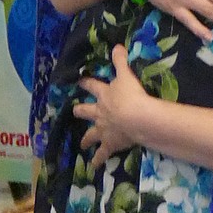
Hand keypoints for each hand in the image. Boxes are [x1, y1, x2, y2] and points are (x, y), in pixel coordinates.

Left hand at [74, 47, 150, 169]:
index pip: (91, 86)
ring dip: (86, 140)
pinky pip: (102, 154)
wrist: (136, 117)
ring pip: (91, 135)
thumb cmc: (131, 95)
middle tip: (75, 112)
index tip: (79, 81)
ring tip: (82, 145)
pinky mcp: (110, 144)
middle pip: (85, 111)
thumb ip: (121, 61)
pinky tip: (93, 167)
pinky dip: (98, 160)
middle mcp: (99, 113)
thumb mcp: (126, 75)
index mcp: (103, 95)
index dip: (85, 82)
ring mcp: (103, 130)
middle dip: (80, 112)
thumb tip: (117, 46)